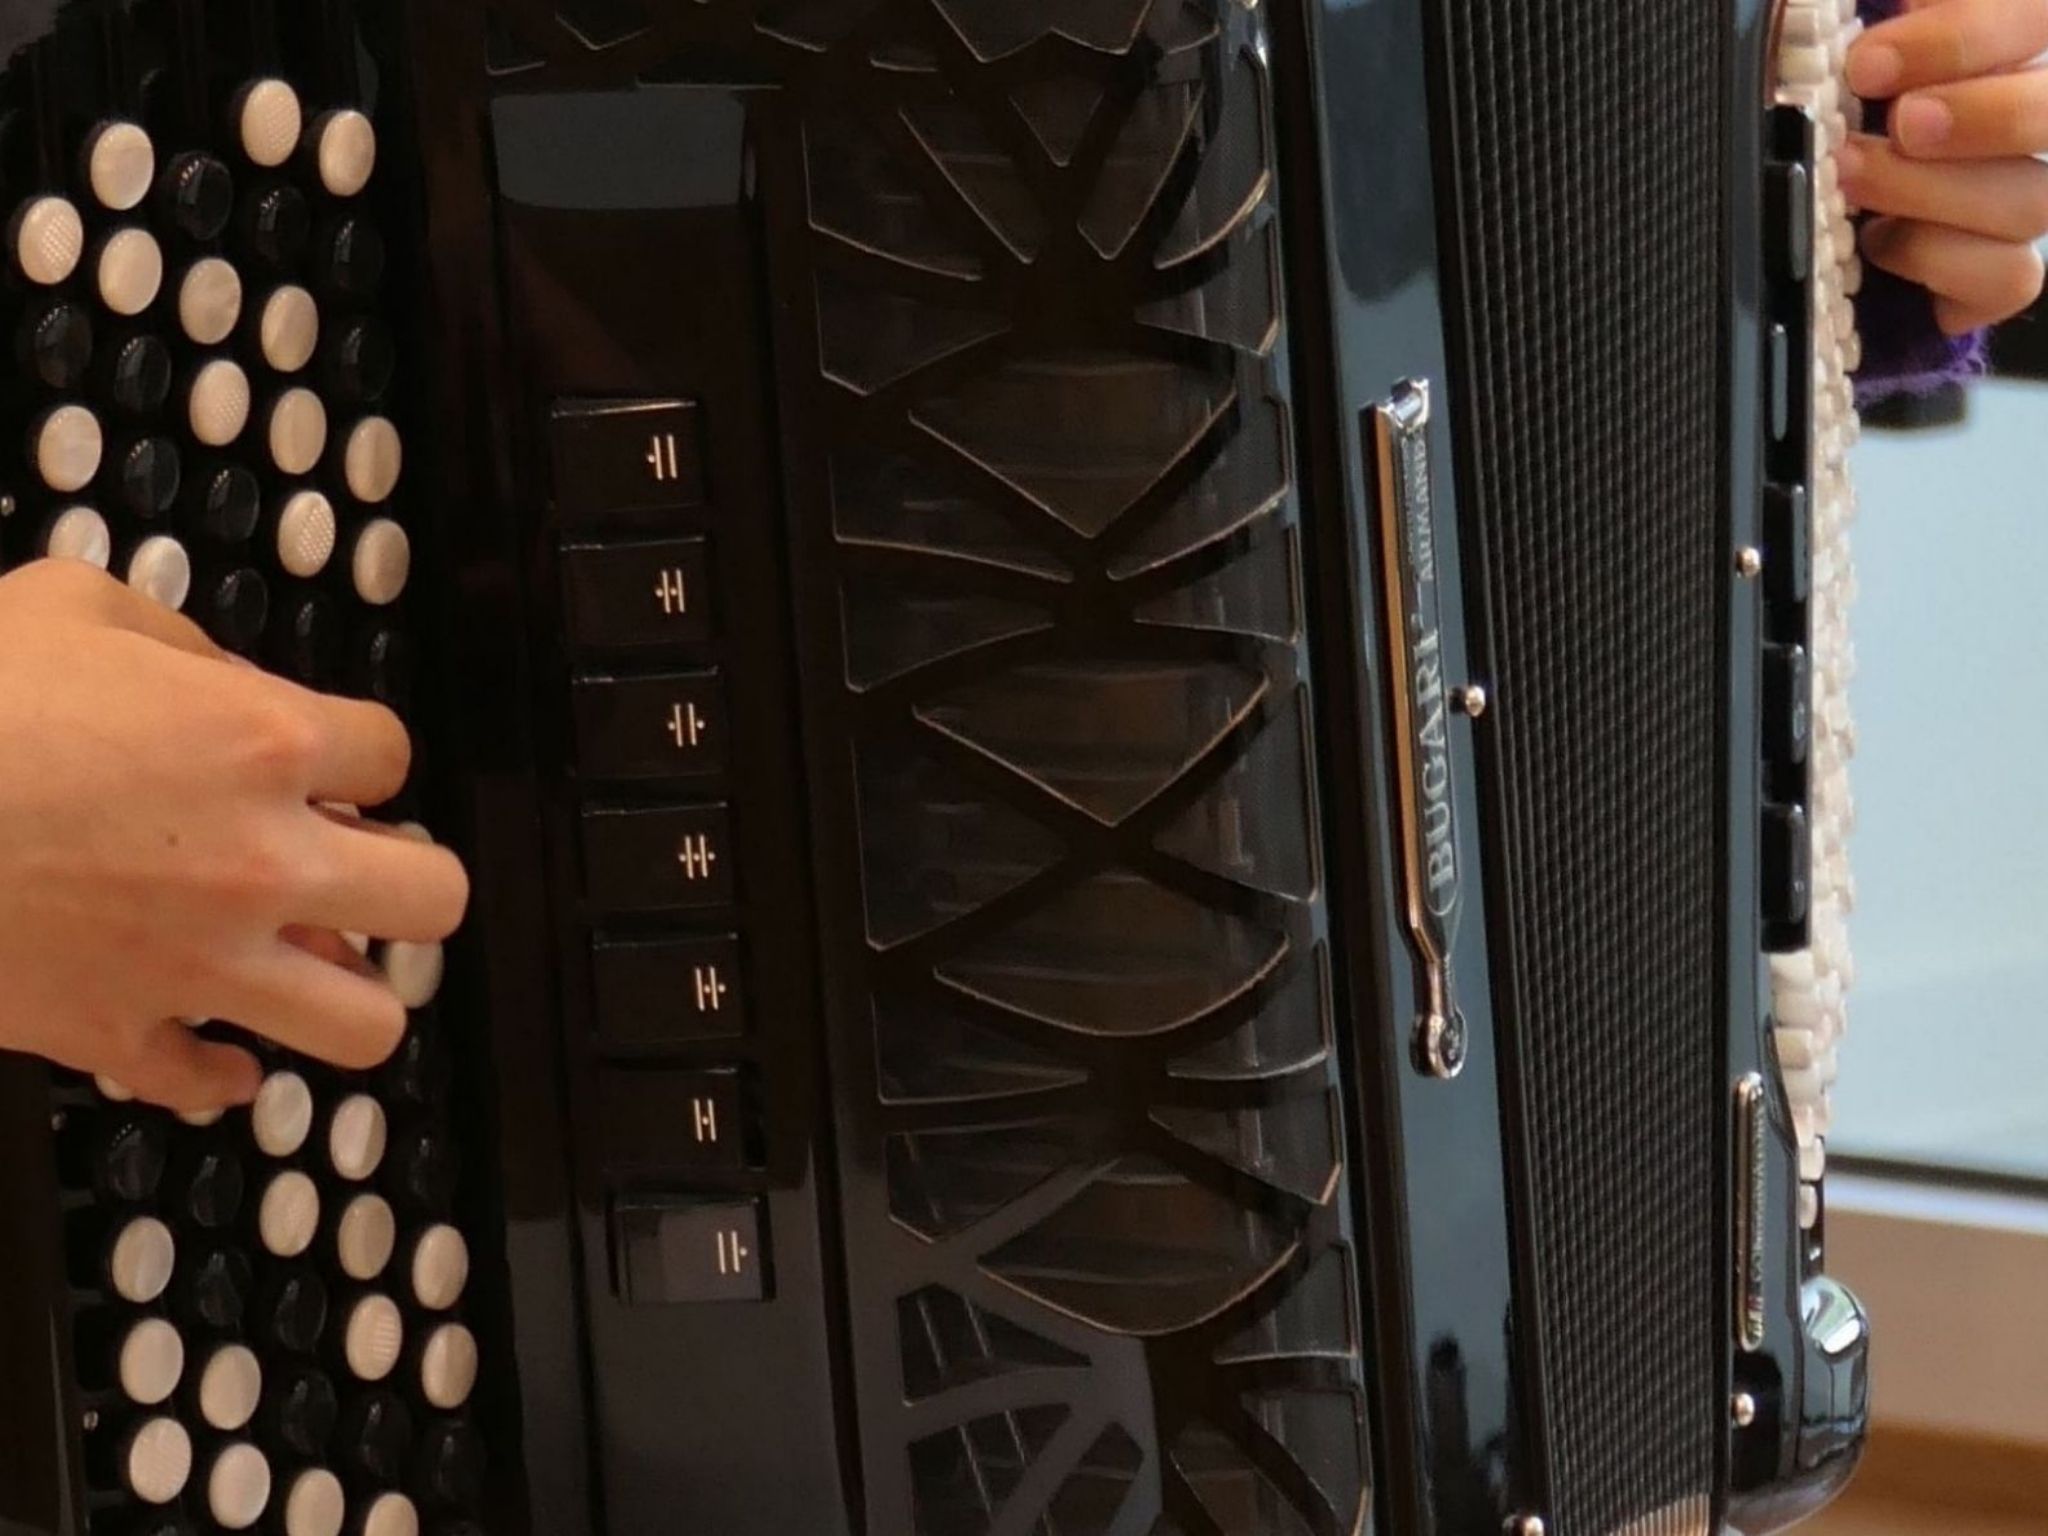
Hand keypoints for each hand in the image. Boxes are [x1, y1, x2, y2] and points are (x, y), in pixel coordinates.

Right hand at [0, 560, 467, 1112]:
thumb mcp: (71, 607)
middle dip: (405, 881)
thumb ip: (179, 646)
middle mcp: (263, 865)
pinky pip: (213, 1084)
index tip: (326, 765)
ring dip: (347, 991)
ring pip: (364, 1024)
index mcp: (264, 743)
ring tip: (306, 962)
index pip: (392, 757)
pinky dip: (218, 1070)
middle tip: (349, 870)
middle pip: (434, 899)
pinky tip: (210, 1041)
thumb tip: (226, 686)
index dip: (361, 758)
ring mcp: (199, 964)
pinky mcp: (120, 1037)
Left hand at [1842, 0, 2047, 332]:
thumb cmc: (1873, 94)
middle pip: (2046, 116)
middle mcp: (2040, 117)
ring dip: (1927, 191)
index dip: (1962, 39)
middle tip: (1897, 123)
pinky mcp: (2010, 270)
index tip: (1868, 65)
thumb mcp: (1881, 46)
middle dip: (1972, 118)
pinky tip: (1880, 240)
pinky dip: (1936, 261)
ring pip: (2029, 203)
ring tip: (1853, 175)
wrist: (1856, 188)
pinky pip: (2008, 276)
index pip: (2030, 20)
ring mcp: (2036, 197)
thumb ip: (1897, 11)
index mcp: (2022, 43)